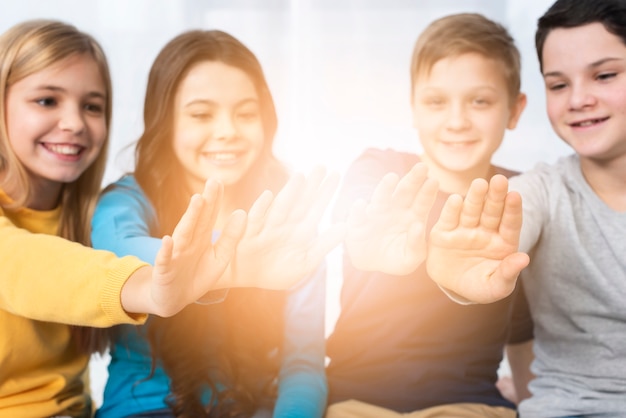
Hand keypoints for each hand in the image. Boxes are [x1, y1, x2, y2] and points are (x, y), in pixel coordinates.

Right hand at [146, 178, 245, 316]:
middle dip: (206, 202)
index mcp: (202, 238)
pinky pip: (165, 259)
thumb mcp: (220, 258)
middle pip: (198, 219)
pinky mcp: (165, 270)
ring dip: (190, 218)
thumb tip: (242, 213)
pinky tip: (167, 240)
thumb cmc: (198, 275)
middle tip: (213, 182)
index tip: (220, 181)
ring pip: (184, 234)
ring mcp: (175, 254)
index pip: (209, 215)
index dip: (215, 200)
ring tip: (197, 201)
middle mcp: (188, 242)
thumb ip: (230, 238)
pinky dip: (166, 251)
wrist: (173, 298)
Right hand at [224, 166, 345, 289]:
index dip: (325, 193)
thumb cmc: (279, 271)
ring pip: (281, 207)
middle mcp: (286, 224)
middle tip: (321, 166)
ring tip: (300, 177)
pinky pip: (256, 220)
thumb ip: (325, 244)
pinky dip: (261, 208)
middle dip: (310, 186)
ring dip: (290, 193)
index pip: (316, 209)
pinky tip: (268, 195)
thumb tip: (346, 227)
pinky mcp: (250, 234)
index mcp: (301, 230)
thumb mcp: (305, 262)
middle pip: (300, 202)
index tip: (336, 174)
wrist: (251, 279)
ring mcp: (268, 227)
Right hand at [344, 162, 437, 274]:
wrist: (372, 264)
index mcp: (412, 217)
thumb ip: (417, 245)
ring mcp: (376, 213)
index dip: (428, 192)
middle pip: (405, 192)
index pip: (422, 202)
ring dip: (385, 187)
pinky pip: (357, 215)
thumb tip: (417, 226)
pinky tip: (360, 205)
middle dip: (413, 179)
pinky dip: (358, 210)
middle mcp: (395, 210)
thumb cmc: (396, 259)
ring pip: (381, 197)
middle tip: (422, 167)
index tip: (434, 181)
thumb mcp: (410, 259)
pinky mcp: (358, 221)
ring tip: (391, 178)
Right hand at [426, 174, 529, 302]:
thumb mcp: (495, 287)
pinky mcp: (444, 232)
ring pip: (471, 211)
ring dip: (475, 197)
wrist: (451, 287)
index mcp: (503, 242)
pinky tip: (456, 199)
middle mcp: (485, 231)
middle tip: (499, 180)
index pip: (510, 223)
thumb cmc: (479, 286)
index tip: (515, 195)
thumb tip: (524, 258)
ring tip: (479, 184)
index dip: (512, 210)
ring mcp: (464, 230)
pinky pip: (449, 219)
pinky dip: (452, 209)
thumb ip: (508, 273)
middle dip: (496, 196)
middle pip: (492, 211)